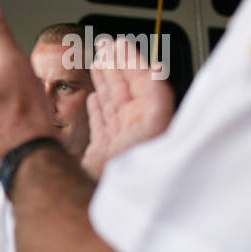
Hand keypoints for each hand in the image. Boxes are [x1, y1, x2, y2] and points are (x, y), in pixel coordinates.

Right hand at [81, 35, 175, 179]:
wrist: (103, 207)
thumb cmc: (132, 173)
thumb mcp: (152, 125)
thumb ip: (157, 95)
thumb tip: (157, 70)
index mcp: (151, 122)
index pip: (145, 84)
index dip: (133, 62)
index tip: (120, 45)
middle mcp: (137, 131)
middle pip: (129, 90)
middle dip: (117, 65)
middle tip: (107, 45)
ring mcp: (120, 143)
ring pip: (114, 104)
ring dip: (106, 81)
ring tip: (98, 61)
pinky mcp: (104, 155)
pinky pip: (102, 124)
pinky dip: (97, 107)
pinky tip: (93, 96)